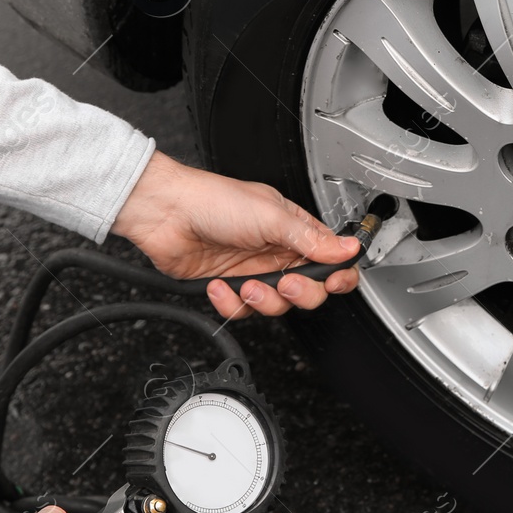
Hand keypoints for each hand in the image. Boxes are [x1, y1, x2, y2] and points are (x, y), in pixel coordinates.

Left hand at [111, 151, 361, 319]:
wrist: (165, 212)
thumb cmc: (212, 200)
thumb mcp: (270, 216)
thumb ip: (311, 239)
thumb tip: (347, 250)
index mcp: (293, 229)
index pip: (330, 259)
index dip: (338, 275)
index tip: (333, 282)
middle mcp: (276, 252)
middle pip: (309, 290)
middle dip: (301, 293)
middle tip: (286, 282)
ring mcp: (253, 270)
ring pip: (277, 305)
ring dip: (263, 300)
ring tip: (245, 284)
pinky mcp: (228, 287)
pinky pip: (242, 311)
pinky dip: (230, 303)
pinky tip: (218, 285)